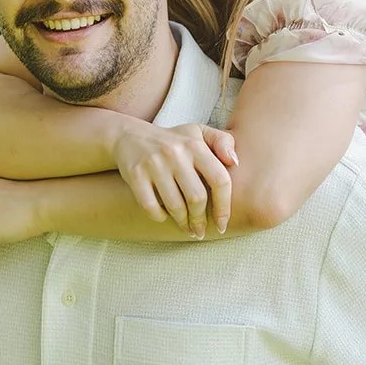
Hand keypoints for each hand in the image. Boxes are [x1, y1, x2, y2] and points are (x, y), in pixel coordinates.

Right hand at [112, 121, 237, 237]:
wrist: (130, 136)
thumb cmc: (174, 141)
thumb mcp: (199, 133)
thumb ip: (222, 142)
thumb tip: (235, 162)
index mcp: (195, 145)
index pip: (220, 180)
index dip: (224, 207)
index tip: (222, 224)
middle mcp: (175, 153)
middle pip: (197, 198)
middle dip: (200, 220)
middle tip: (200, 231)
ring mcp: (154, 164)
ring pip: (174, 206)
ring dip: (182, 223)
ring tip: (187, 229)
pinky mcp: (135, 174)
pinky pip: (151, 206)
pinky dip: (159, 216)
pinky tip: (164, 217)